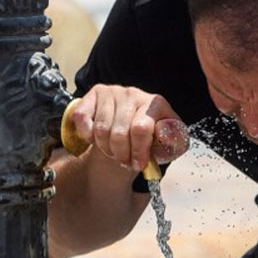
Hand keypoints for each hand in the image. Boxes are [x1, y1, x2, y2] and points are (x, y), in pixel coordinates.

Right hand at [70, 85, 188, 173]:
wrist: (132, 132)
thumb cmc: (152, 139)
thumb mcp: (171, 144)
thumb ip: (175, 140)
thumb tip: (165, 131)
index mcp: (155, 103)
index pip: (141, 129)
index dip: (138, 152)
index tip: (138, 164)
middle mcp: (133, 93)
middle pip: (119, 133)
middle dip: (121, 154)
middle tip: (125, 160)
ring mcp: (112, 92)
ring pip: (101, 130)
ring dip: (106, 149)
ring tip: (115, 151)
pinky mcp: (93, 95)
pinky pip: (82, 119)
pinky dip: (88, 136)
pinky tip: (98, 138)